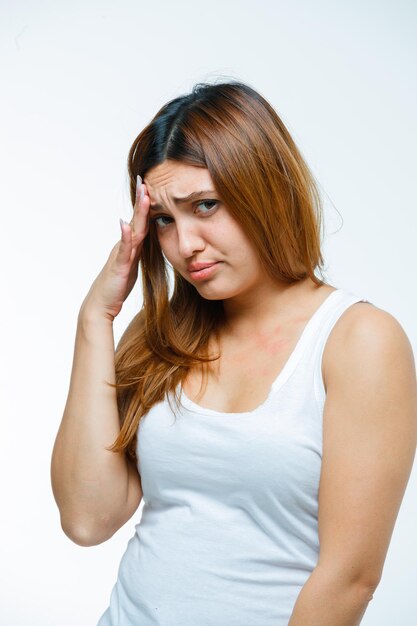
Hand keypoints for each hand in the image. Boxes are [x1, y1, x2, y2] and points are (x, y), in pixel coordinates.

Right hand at [81, 178, 150, 321]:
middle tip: (146, 180)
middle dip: (142, 200)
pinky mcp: (119, 267)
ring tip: (143, 195)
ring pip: (132, 231)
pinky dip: (126, 237)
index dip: (145, 205)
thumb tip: (142, 239)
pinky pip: (124, 250)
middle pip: (136, 220)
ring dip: (138, 213)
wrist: (101, 305)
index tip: (151, 186)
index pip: (140, 222)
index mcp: (130, 247)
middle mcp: (124, 247)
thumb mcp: (131, 266)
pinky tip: (126, 224)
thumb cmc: (116, 287)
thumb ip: (136, 252)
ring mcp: (121, 255)